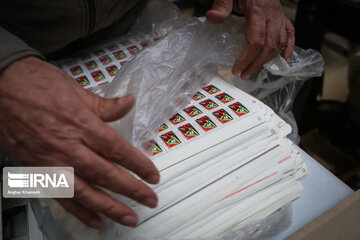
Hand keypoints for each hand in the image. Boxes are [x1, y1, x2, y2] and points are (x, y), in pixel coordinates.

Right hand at [0, 57, 159, 228]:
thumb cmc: (36, 84)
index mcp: (80, 123)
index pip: (117, 150)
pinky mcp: (37, 170)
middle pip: (105, 174)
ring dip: (109, 208)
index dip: (138, 164)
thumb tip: (129, 103)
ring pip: (85, 191)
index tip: (153, 176)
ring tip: (129, 218)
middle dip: (131, 190)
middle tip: (150, 200)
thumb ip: (105, 105)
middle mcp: (67, 146)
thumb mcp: (76, 89)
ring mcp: (51, 161)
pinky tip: (95, 221)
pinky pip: (60, 196)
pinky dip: (78, 211)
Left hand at [206, 0, 294, 78]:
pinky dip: (288, 48)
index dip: (247, 59)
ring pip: (279, 43)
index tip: (237, 69)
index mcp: (258, 10)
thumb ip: (221, 6)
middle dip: (256, 64)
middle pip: (268, 47)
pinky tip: (283, 60)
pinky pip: (290, 34)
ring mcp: (279, 17)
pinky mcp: (282, 17)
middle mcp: (272, 15)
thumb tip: (212, 18)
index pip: (256, 41)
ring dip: (268, 60)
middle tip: (244, 74)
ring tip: (254, 69)